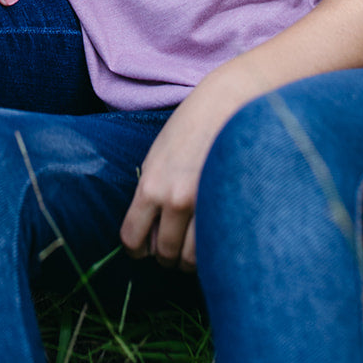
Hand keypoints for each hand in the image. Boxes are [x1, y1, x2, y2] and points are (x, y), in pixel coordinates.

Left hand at [120, 77, 244, 270]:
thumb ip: (151, 190)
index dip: (136, 250)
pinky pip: (216, 246)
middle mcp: (175, 200)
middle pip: (164, 253)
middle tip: (171, 250)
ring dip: (189, 259)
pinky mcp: (230, 207)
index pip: (132, 238)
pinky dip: (211, 250)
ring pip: (191, 258)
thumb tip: (148, 228)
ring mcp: (204, 205)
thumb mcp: (158, 155)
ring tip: (191, 247)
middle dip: (165, 257)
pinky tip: (211, 240)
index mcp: (151, 185)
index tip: (142, 250)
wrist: (227, 104)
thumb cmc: (190, 125)